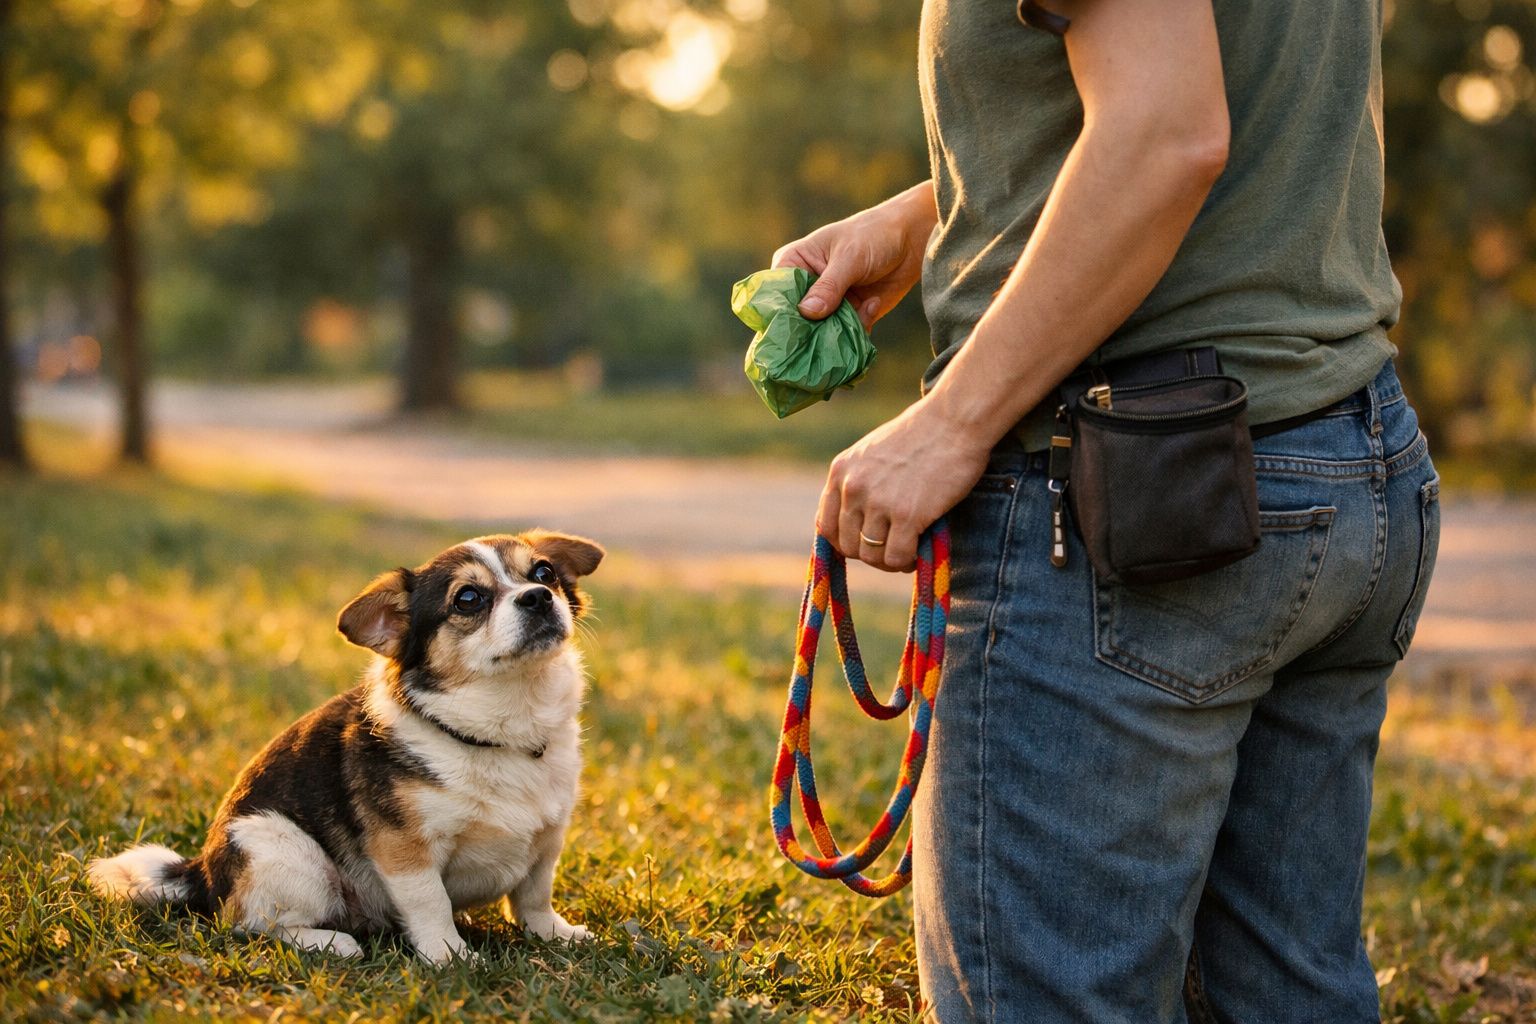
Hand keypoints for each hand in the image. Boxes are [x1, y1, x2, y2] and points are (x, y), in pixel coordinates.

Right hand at [772, 183, 936, 330]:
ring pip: (819, 334)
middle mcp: (805, 288)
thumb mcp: (850, 257)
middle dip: (810, 331)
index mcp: (793, 264)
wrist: (911, 240)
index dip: (779, 313)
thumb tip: (806, 312)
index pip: (775, 294)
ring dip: (838, 332)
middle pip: (795, 321)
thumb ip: (829, 286)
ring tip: (860, 310)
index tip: (792, 329)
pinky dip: (857, 331)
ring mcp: (826, 306)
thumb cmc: (873, 235)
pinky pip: (843, 338)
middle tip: (828, 332)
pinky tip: (873, 304)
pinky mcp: (847, 319)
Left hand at [818, 397, 991, 570]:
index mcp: (841, 471)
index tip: (865, 544)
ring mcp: (878, 502)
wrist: (954, 420)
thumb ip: (859, 482)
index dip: (845, 542)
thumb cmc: (922, 435)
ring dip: (890, 560)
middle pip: (847, 546)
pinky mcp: (907, 514)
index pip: (825, 526)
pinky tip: (918, 551)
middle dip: (870, 553)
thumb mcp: (872, 453)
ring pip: (871, 556)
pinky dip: (907, 561)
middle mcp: (853, 488)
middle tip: (892, 549)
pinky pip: (897, 557)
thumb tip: (858, 521)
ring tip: (907, 551)